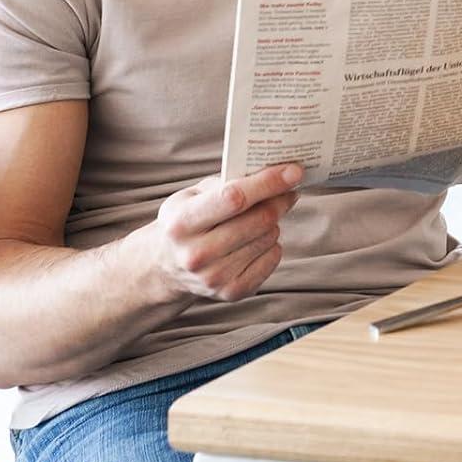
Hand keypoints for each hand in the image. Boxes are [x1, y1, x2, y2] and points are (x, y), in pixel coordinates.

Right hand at [137, 164, 301, 304]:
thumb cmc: (188, 219)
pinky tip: (256, 240)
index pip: (234, 198)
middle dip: (280, 200)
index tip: (295, 170)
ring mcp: (213, 277)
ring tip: (260, 218)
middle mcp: (195, 254)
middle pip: (259, 220)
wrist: (166, 265)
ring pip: (269, 237)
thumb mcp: (194, 194)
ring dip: (273, 223)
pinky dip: (272, 245)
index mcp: (182, 222)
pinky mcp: (231, 292)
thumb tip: (276, 169)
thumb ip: (229, 180)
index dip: (269, 183)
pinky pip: (272, 258)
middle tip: (288, 190)